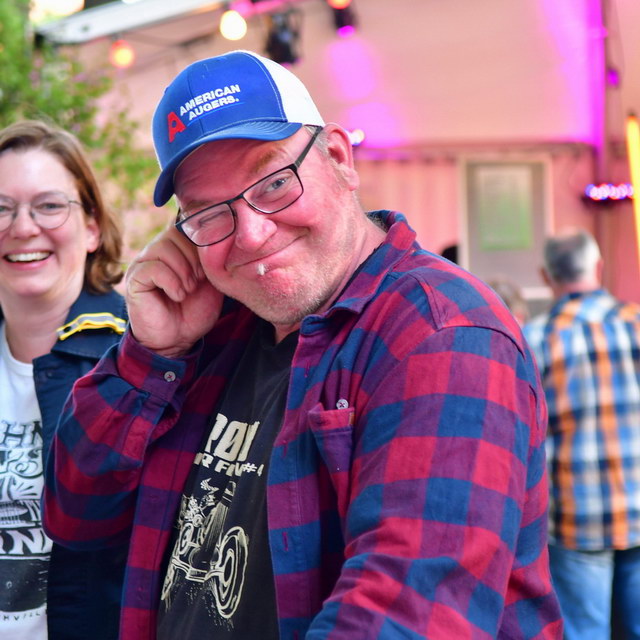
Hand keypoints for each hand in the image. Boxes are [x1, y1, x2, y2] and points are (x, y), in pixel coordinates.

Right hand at [125, 225, 223, 356]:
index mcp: (176, 247)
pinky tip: (177, 296)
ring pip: (163, 247)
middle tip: (198, 282)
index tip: (208, 269)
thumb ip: (212, 258)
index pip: (187, 225)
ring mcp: (143, 263)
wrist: (178, 340)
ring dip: (183, 272)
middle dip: (194, 259)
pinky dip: (171, 282)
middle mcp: (157, 250)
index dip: (201, 244)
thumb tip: (221, 237)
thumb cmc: (195, 310)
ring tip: (188, 290)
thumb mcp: (211, 281)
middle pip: (175, 233)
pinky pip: (153, 268)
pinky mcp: (134, 279)